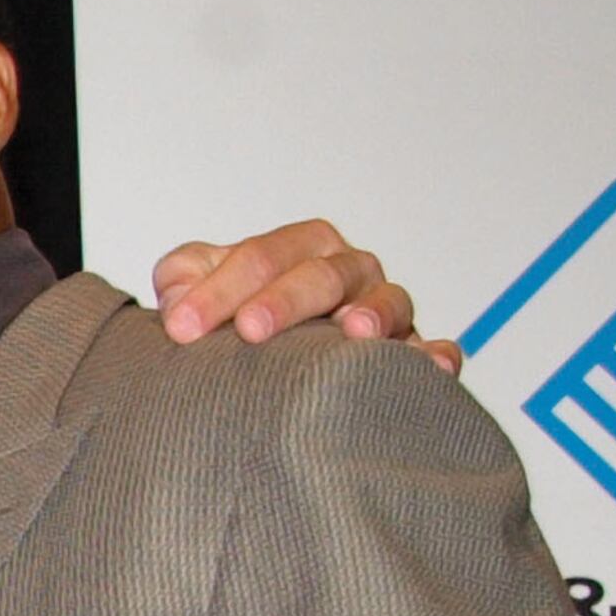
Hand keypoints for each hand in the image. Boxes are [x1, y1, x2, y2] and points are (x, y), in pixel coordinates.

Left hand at [153, 222, 460, 375]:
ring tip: (353, 330)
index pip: (262, 257)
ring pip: (386, 302)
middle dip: (285, 299)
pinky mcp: (406, 355)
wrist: (260, 359)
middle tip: (249, 330)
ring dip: (372, 313)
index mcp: (300, 250)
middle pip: (322, 275)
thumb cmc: (232, 318)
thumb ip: (182, 281)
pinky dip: (434, 355)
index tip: (182, 327)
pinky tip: (430, 365)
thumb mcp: (195, 290)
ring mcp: (382, 312)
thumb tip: (181, 305)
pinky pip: (430, 350)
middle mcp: (347, 274)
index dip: (220, 289)